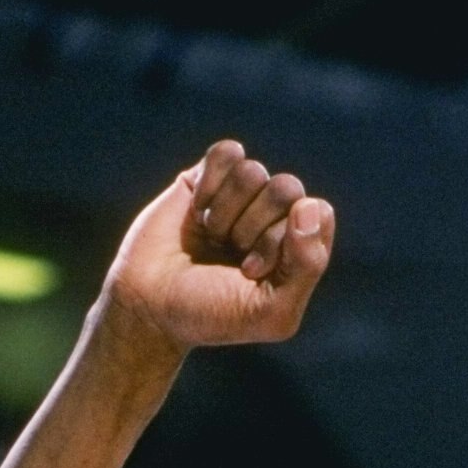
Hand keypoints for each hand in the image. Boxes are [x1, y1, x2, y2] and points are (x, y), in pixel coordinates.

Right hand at [102, 138, 335, 354]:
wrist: (149, 306)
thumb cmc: (213, 314)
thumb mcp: (272, 312)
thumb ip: (308, 266)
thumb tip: (310, 205)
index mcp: (299, 247)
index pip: (318, 214)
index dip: (286, 239)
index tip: (253, 272)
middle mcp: (275, 216)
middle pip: (288, 187)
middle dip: (254, 226)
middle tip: (232, 256)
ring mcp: (242, 195)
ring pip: (253, 170)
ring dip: (225, 213)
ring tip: (212, 238)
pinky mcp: (208, 176)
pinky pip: (228, 153)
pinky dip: (209, 186)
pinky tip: (198, 213)